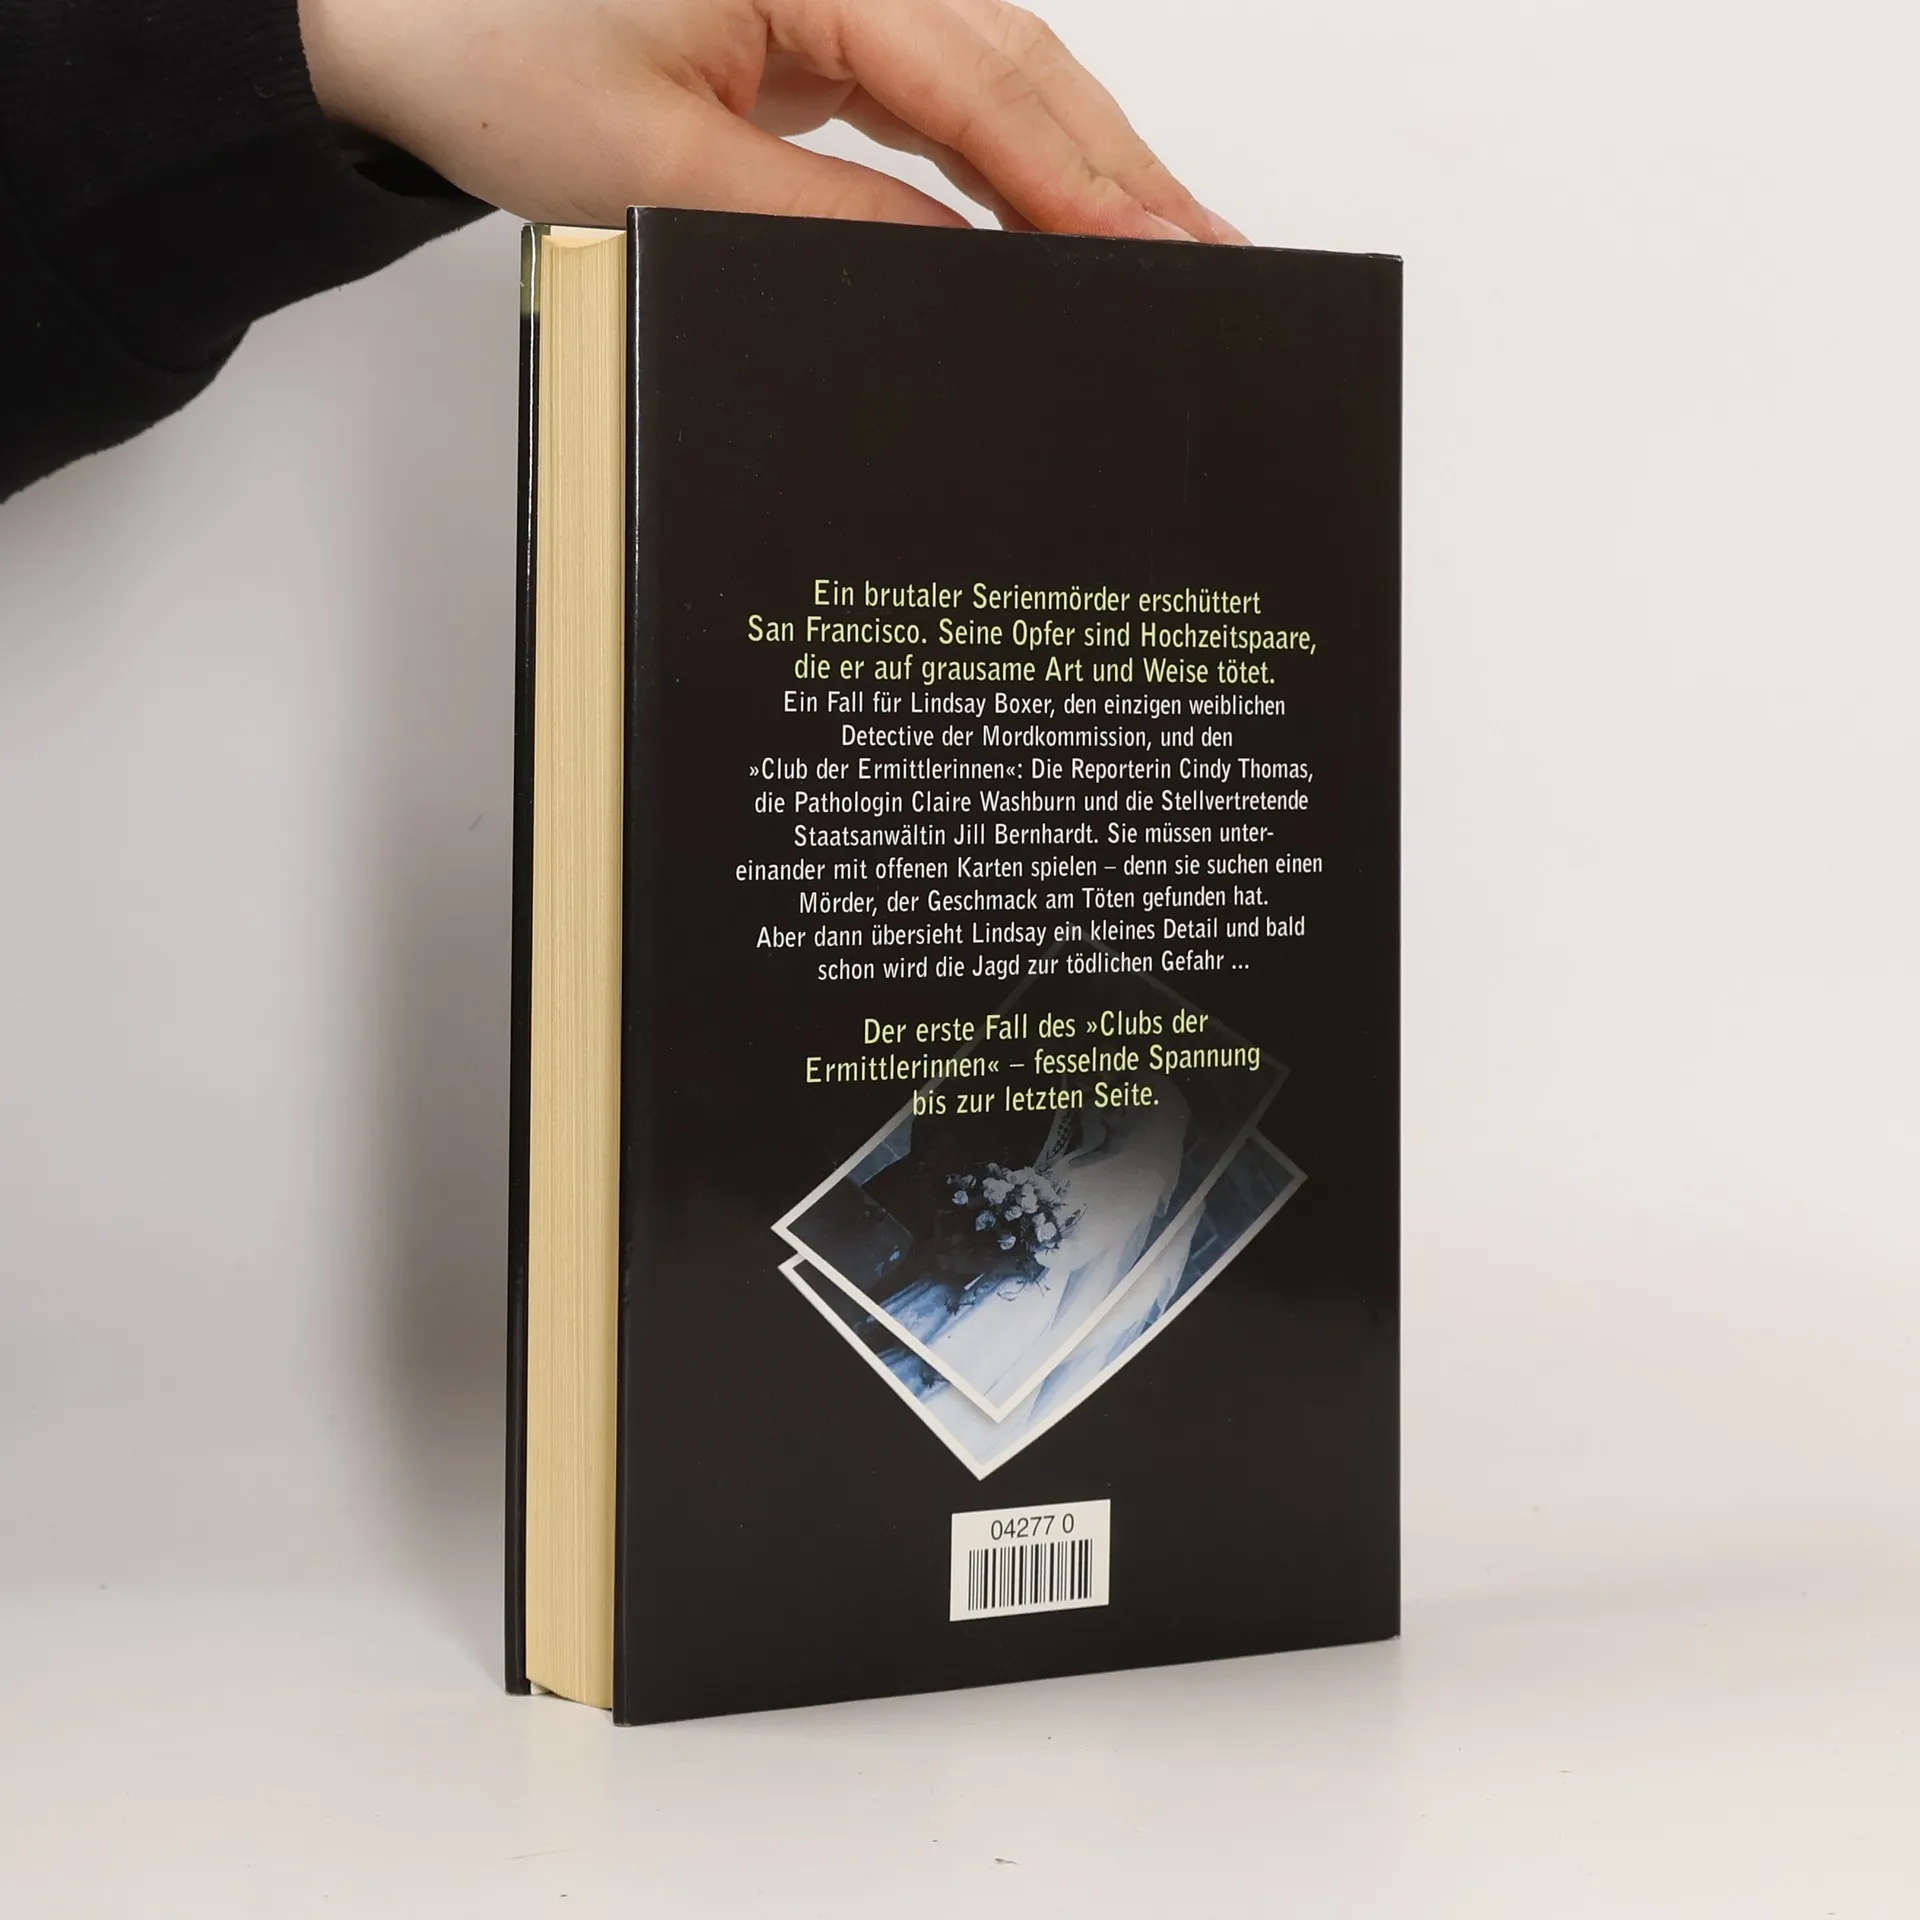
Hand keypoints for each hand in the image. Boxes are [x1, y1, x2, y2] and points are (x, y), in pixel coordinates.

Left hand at [296, 0, 1241, 240]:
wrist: (393, 9)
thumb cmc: (490, 52)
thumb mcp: (661, 170)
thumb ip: (826, 225)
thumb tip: (961, 279)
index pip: (984, 87)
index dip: (1082, 184)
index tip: (1165, 256)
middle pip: (1023, 67)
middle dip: (1120, 172)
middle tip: (1217, 263)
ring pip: (1000, 71)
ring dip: (1082, 163)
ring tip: (1167, 247)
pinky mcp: (825, 18)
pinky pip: (950, 85)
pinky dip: (1011, 155)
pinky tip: (1057, 213)